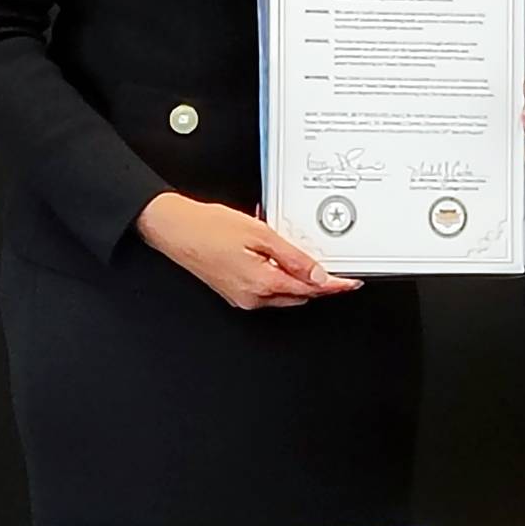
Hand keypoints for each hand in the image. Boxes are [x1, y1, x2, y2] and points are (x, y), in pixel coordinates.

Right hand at [135, 193, 361, 310]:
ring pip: (282, 293)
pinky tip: (272, 254)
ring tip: (294, 250)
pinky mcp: (233, 292)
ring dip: (295, 276)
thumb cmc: (208, 228)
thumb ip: (293, 256)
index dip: (334, 286)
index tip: (350, 283)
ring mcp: (241, 297)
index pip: (310, 289)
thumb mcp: (260, 234)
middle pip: (298, 294)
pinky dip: (276, 274)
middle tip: (329, 263)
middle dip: (316, 281)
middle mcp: (252, 297)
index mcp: (262, 284)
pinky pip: (265, 288)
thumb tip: (318, 274)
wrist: (174, 229)